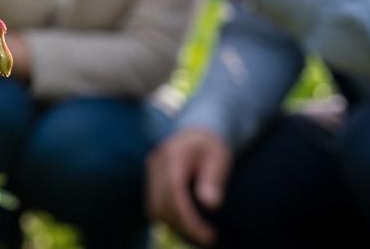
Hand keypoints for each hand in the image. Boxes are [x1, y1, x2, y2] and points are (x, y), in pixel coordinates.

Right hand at [147, 128, 231, 245]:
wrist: (197, 132)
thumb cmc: (212, 145)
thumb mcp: (219, 157)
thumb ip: (214, 178)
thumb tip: (210, 204)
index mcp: (173, 157)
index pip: (174, 194)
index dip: (188, 219)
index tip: (208, 235)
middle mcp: (156, 165)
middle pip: (161, 205)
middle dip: (182, 226)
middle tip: (208, 238)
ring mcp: (150, 172)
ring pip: (154, 208)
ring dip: (174, 224)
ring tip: (200, 233)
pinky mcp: (151, 180)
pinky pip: (154, 205)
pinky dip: (169, 218)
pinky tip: (188, 224)